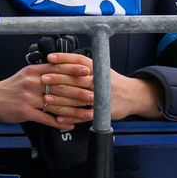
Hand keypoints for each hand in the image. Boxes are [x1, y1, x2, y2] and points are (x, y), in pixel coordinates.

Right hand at [0, 62, 87, 130]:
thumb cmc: (11, 87)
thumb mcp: (26, 74)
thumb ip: (43, 71)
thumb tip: (63, 66)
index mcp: (34, 71)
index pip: (57, 68)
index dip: (74, 70)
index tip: (89, 71)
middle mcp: (32, 83)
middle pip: (60, 87)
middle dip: (79, 92)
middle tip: (95, 95)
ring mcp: (29, 98)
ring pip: (56, 105)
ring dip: (74, 111)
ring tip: (88, 114)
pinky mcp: (25, 112)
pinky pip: (46, 118)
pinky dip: (59, 123)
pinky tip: (70, 125)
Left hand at [38, 53, 161, 121]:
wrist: (132, 96)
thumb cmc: (111, 82)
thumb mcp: (100, 69)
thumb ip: (81, 67)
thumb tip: (56, 62)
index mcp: (98, 69)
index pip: (79, 61)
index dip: (64, 59)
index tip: (50, 58)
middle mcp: (100, 81)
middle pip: (76, 79)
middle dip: (58, 79)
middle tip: (44, 79)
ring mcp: (101, 97)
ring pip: (77, 98)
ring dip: (61, 99)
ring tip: (47, 99)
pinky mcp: (101, 112)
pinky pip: (83, 116)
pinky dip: (70, 118)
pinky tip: (58, 118)